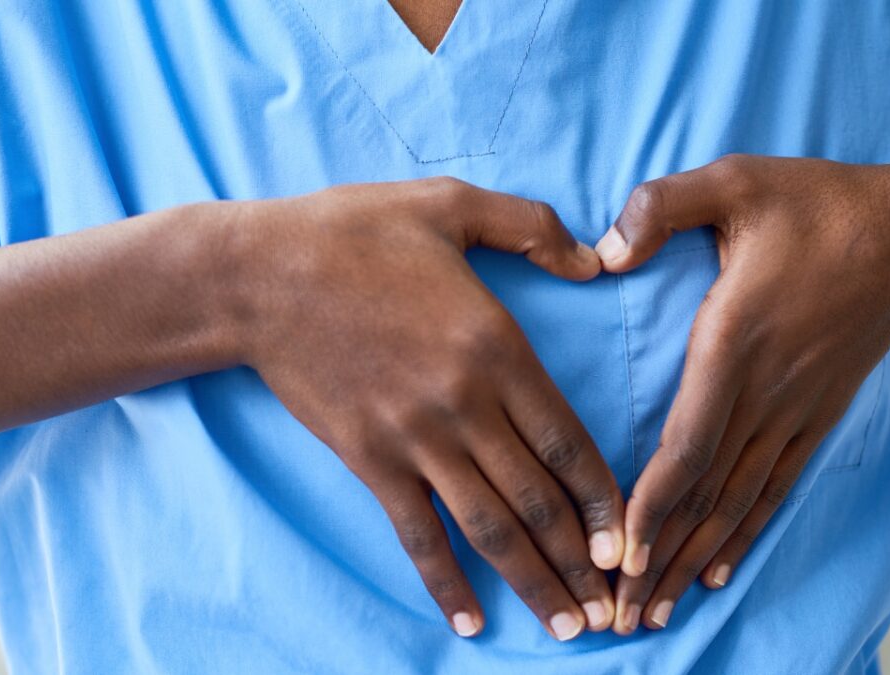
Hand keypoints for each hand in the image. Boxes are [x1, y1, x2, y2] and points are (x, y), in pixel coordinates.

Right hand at [236, 178, 625, 639]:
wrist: (258, 275)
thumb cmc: (354, 231)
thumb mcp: (450, 203)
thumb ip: (532, 228)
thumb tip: (597, 261)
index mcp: (496, 346)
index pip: (568, 441)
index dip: (606, 500)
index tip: (631, 543)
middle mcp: (463, 404)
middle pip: (539, 500)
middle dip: (584, 562)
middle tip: (617, 609)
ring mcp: (413, 439)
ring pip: (489, 528)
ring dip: (533, 583)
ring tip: (569, 629)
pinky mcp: (368, 459)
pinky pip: (415, 533)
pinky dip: (443, 581)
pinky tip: (468, 621)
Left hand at [593, 155, 889, 633]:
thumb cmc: (816, 204)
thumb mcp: (734, 180)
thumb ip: (660, 206)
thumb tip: (600, 251)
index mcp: (734, 343)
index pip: (686, 445)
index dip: (649, 504)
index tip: (616, 555)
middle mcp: (764, 392)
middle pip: (703, 494)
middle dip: (658, 556)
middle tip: (618, 613)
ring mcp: (795, 410)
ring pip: (736, 503)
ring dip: (692, 559)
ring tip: (658, 611)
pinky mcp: (815, 415)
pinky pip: (774, 487)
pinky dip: (743, 533)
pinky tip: (716, 570)